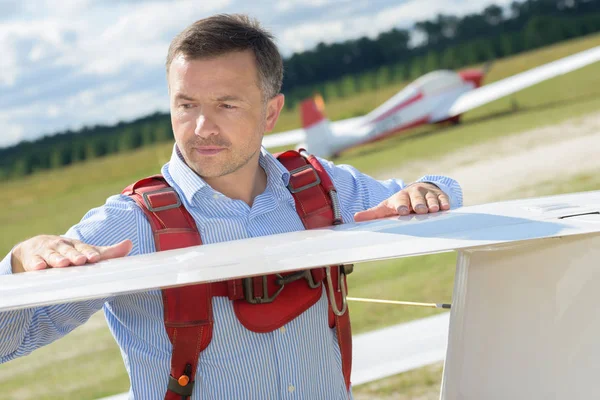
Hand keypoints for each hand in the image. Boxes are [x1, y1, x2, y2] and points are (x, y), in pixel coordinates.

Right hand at [11, 235, 131, 273]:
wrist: (35, 248)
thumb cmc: (68, 252)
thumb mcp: (86, 251)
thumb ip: (107, 252)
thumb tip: (130, 244)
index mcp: (77, 245)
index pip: (85, 249)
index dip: (90, 253)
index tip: (95, 258)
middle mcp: (62, 246)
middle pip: (69, 251)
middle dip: (75, 255)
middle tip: (81, 260)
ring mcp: (46, 251)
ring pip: (52, 255)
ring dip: (57, 259)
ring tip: (62, 264)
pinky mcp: (32, 258)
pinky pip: (33, 262)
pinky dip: (36, 264)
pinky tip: (39, 268)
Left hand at [353, 182, 449, 221]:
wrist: (418, 191)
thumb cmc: (399, 204)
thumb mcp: (386, 208)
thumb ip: (373, 214)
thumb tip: (355, 218)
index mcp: (399, 197)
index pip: (399, 200)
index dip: (400, 205)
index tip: (401, 211)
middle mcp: (413, 194)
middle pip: (416, 198)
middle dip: (418, 204)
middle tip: (420, 210)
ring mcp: (427, 194)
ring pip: (430, 198)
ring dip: (432, 204)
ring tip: (433, 210)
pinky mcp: (439, 195)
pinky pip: (442, 198)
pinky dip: (444, 202)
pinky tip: (445, 207)